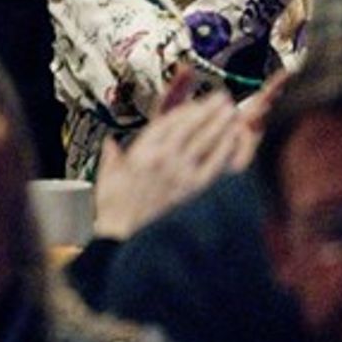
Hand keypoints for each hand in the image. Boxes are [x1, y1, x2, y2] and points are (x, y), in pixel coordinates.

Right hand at [93, 78, 256, 239]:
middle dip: (209, 110)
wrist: (128, 241)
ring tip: (231, 113)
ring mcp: (182, 174)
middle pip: (192, 126)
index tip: (195, 103)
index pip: (169, 121)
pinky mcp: (196, 190)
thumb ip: (111, 159)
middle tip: (221, 100)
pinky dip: (227, 148)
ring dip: (221, 124)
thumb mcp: (106, 180)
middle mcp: (164, 159)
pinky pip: (217, 164)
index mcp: (141, 153)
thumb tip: (111, 146)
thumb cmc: (116, 213)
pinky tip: (234, 140)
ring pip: (207, 141)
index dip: (186, 108)